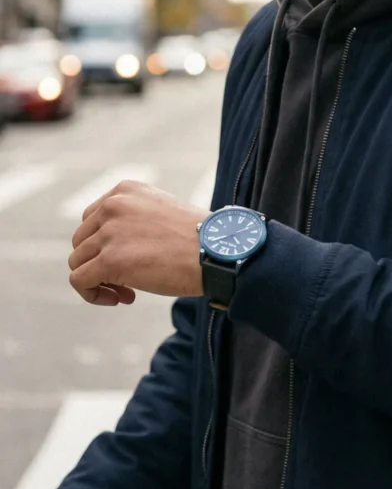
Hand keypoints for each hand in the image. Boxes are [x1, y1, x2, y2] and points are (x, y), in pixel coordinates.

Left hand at [68, 180, 206, 304]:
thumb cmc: (198, 238)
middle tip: (127, 281)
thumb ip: (133, 219)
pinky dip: (91, 294)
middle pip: (82, 241)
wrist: (216, 252)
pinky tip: (121, 299)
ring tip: (126, 293)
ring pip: (77, 261)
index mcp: (125, 190)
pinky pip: (79, 281)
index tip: (127, 260)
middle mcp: (113, 205)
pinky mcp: (109, 260)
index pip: (92, 218)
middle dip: (99, 263)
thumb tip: (110, 247)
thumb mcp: (160, 212)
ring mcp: (109, 232)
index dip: (104, 244)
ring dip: (98, 281)